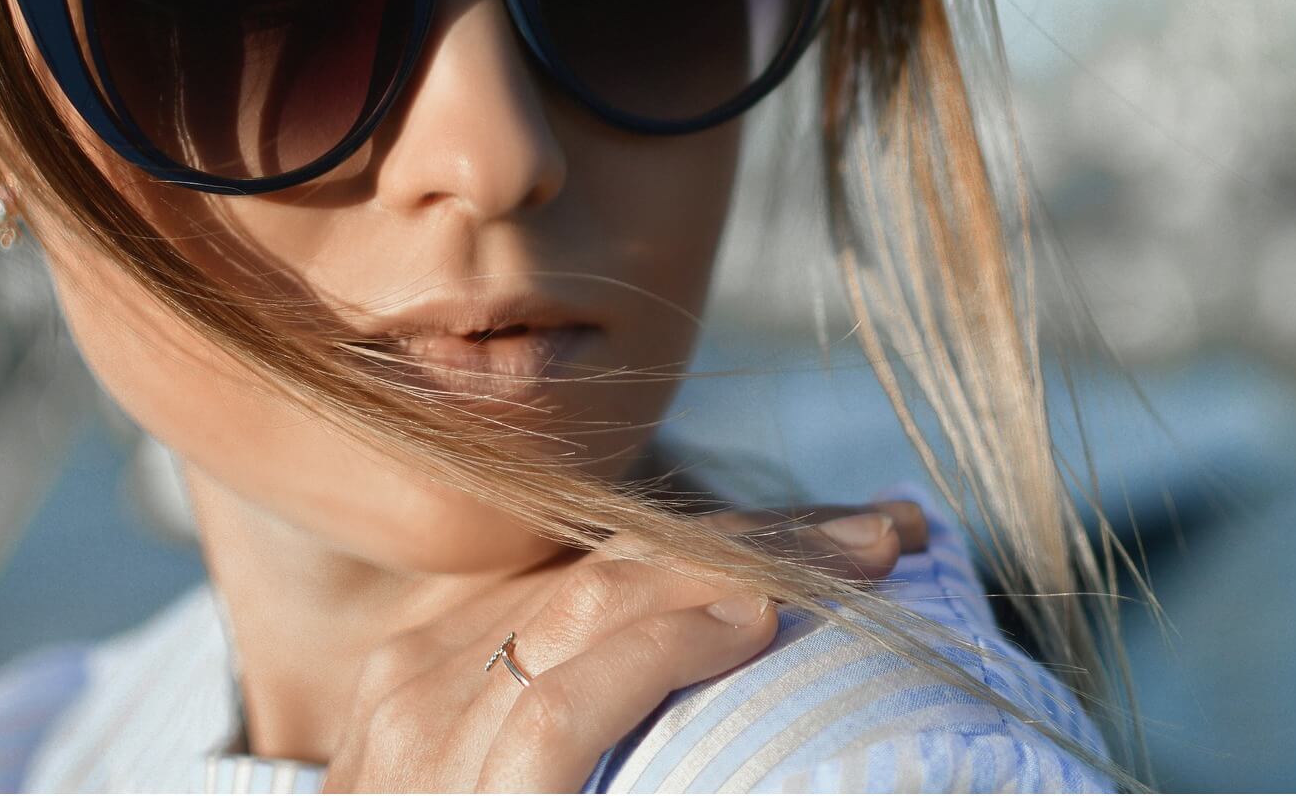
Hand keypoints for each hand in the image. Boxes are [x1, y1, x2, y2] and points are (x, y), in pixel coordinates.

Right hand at [318, 499, 927, 791]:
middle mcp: (417, 681)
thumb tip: (739, 625)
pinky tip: (749, 625)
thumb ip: (595, 698)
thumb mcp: (540, 765)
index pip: (598, 565)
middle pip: (606, 568)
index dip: (724, 534)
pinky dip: (661, 654)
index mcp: (435, 666)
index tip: (846, 530)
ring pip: (591, 605)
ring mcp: (426, 741)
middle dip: (750, 535)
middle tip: (878, 531)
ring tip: (857, 559)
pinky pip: (564, 708)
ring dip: (737, 565)